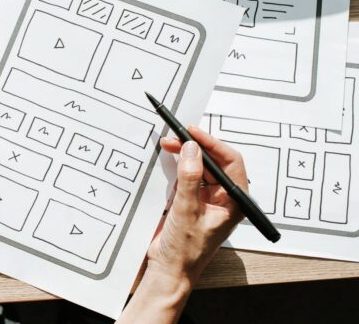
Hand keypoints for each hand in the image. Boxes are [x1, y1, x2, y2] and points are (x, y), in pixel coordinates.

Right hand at [117, 126, 246, 323]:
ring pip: (199, 167)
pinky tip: (167, 161)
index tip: (193, 132)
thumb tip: (192, 149)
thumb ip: (190, 177)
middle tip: (174, 138)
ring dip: (184, 156)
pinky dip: (178, 167)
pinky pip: (187, 177)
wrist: (169, 269)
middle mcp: (224, 198)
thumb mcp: (187, 210)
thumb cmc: (186, 250)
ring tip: (167, 145)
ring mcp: (207, 199)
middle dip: (194, 148)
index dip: (212, 144)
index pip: (230, 162)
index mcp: (234, 202)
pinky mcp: (191, 201)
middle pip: (213, 162)